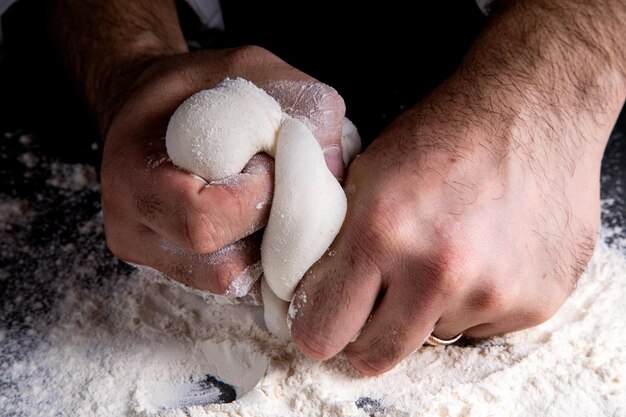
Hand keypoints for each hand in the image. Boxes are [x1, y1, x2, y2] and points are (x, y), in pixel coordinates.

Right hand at [101, 46, 345, 294]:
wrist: (150, 111)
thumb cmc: (196, 87)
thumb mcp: (251, 69)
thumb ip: (300, 108)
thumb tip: (336, 168)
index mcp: (134, 177)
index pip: (203, 220)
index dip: (255, 197)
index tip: (269, 162)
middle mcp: (134, 229)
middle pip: (221, 265)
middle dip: (270, 227)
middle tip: (278, 186)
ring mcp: (150, 257)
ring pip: (231, 283)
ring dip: (268, 248)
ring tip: (267, 202)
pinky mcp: (171, 270)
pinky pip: (229, 283)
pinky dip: (258, 256)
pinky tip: (260, 221)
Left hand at [289, 85, 603, 373]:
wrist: (532, 111)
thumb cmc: (443, 136)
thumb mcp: (368, 172)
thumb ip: (339, 237)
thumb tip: (315, 291)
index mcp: (382, 233)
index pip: (326, 330)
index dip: (317, 330)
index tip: (322, 324)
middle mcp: (438, 272)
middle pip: (377, 356)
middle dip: (364, 339)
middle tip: (370, 311)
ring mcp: (493, 292)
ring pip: (433, 335)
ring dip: (427, 310)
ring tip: (443, 256)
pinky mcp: (535, 301)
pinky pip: (482, 327)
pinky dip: (472, 303)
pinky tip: (484, 256)